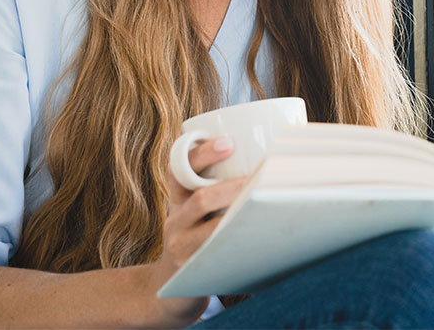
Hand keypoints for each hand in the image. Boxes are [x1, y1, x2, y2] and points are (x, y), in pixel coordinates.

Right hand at [142, 137, 247, 327]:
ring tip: (258, 201)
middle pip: (197, 198)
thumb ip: (217, 192)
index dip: (201, 153)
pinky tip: (254, 236)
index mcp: (178, 200)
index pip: (178, 169)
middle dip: (229, 187)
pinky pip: (214, 254)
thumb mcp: (195, 215)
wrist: (169, 293)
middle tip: (254, 175)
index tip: (228, 142)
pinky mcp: (191, 271)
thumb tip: (264, 164)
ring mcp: (181, 247)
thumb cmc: (195, 242)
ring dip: (235, 211)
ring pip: (208, 228)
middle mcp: (175, 220)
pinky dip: (234, 242)